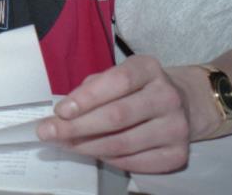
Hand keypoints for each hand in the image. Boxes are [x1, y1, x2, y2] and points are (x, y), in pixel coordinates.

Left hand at [36, 55, 190, 172]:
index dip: (86, 98)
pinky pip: (134, 162)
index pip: (117, 82)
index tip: (60, 111)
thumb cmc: (136, 88)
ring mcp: (176, 127)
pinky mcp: (178, 154)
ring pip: (123, 143)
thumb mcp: (116, 76)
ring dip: (87, 146)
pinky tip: (94, 152)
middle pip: (117, 116)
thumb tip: (61, 114)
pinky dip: (109, 159)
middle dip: (77, 127)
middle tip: (49, 133)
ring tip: (66, 144)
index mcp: (148, 69)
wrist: (183, 104)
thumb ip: (91, 89)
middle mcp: (167, 96)